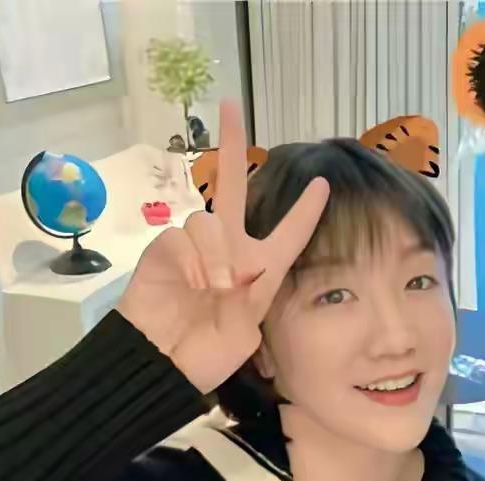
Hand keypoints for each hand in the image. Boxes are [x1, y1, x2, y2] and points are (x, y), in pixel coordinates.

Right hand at [116, 100, 329, 393]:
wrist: (164, 368)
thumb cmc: (207, 356)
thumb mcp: (243, 334)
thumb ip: (249, 298)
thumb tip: (237, 269)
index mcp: (260, 269)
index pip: (289, 234)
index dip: (306, 211)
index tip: (323, 184)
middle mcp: (227, 249)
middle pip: (229, 185)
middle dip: (232, 145)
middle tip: (232, 107)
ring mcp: (193, 248)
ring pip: (209, 220)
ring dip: (218, 254)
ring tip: (219, 288)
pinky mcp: (162, 252)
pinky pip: (180, 238)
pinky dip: (193, 260)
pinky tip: (196, 284)